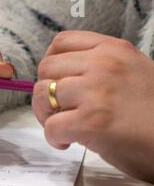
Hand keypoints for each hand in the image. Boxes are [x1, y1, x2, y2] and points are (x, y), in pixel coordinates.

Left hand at [33, 31, 153, 182]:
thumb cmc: (152, 114)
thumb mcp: (131, 73)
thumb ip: (98, 69)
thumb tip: (59, 81)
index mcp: (114, 49)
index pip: (62, 42)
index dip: (51, 65)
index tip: (55, 83)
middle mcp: (103, 64)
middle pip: (46, 68)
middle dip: (45, 92)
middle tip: (56, 112)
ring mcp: (96, 91)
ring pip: (42, 94)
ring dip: (45, 115)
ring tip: (63, 127)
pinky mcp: (91, 121)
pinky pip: (51, 126)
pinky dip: (54, 138)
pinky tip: (68, 143)